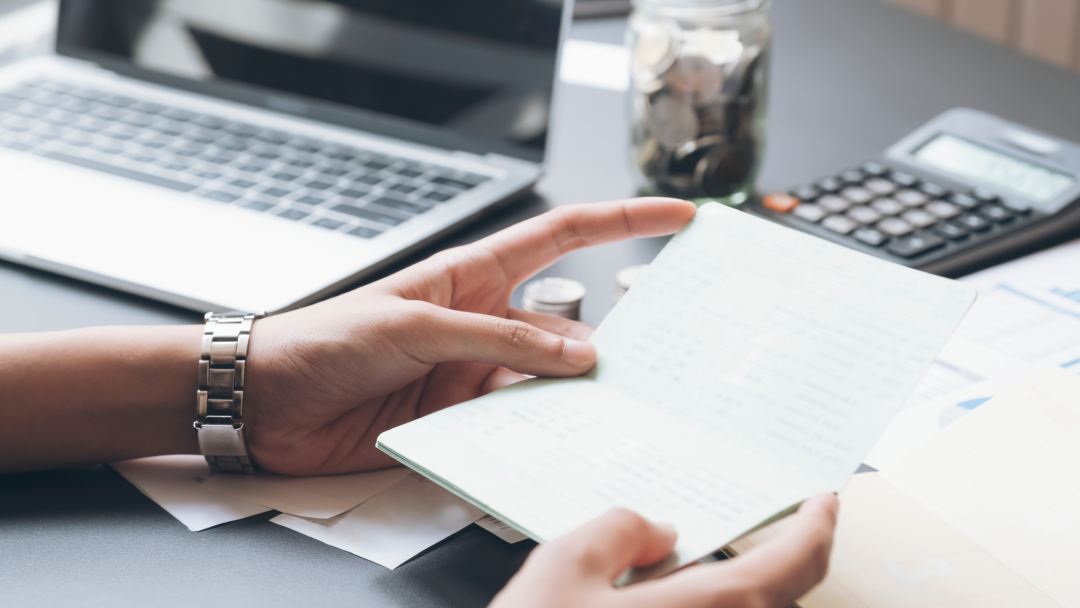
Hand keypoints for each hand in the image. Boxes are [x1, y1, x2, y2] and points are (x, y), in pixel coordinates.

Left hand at [244, 198, 696, 474]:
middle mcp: (484, 323)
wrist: (266, 403)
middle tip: (658, 358)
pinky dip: (538, 434)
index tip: (677, 217)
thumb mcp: (415, 327)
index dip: (624, 222)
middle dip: (614, 337)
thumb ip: (499, 339)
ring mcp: (473, 374)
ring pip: (549, 384)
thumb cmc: (323, 340)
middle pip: (569, 325)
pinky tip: (555, 442)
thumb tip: (577, 354)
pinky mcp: (459, 420)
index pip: (563, 237)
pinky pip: (515, 425)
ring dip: (574, 398)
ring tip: (610, 411)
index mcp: (473, 276)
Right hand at [490, 493, 839, 607]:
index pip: (794, 563)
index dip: (816, 526)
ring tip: (704, 568)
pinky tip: (670, 603)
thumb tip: (656, 532)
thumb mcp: (562, 568)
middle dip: (778, 560)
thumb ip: (619, 530)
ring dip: (741, 593)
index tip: (823, 503)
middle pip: (777, 599)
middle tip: (763, 529)